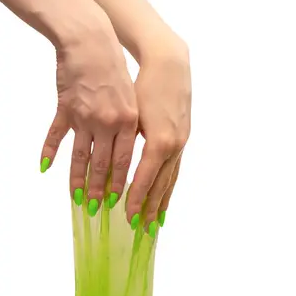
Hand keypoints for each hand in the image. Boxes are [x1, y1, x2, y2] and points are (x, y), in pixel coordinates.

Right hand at [41, 28, 137, 216]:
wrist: (91, 42)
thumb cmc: (116, 69)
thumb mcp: (133, 99)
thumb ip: (131, 127)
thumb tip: (130, 154)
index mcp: (130, 121)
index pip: (126, 161)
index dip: (122, 184)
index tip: (120, 202)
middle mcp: (109, 122)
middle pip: (103, 164)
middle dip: (100, 190)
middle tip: (97, 210)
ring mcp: (85, 116)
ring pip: (81, 156)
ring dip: (78, 180)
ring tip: (77, 198)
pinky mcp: (65, 108)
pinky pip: (56, 136)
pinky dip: (50, 152)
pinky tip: (45, 168)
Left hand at [125, 44, 190, 233]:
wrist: (170, 66)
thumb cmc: (145, 86)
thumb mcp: (132, 114)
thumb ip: (125, 142)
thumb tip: (111, 167)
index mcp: (160, 141)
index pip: (145, 178)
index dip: (136, 198)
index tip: (127, 216)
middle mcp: (174, 146)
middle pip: (161, 184)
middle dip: (150, 207)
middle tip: (142, 229)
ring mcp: (182, 143)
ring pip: (171, 179)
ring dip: (163, 202)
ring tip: (156, 222)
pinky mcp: (184, 138)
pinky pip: (176, 169)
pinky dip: (170, 186)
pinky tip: (165, 196)